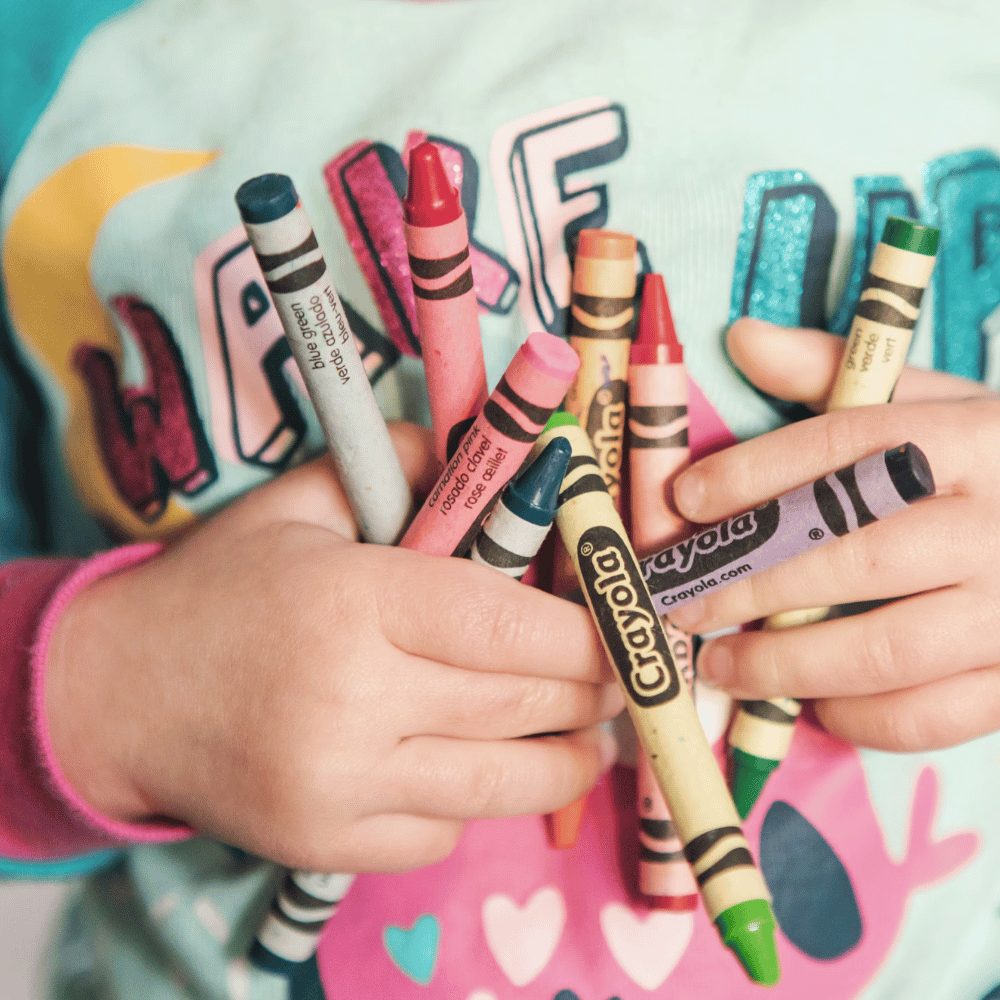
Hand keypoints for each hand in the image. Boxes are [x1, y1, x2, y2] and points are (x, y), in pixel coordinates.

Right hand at [45, 423, 621, 872]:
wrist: (119, 692)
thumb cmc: (222, 588)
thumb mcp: (300, 504)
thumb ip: (400, 463)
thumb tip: (494, 449)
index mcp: (353, 600)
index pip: (509, 621)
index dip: (588, 630)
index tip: (625, 630)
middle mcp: (351, 699)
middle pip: (522, 703)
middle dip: (593, 692)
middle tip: (622, 678)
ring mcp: (339, 785)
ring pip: (502, 784)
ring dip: (566, 760)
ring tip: (588, 736)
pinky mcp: (327, 846)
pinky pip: (443, 832)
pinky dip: (478, 802)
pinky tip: (478, 768)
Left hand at [667, 318, 998, 751]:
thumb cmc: (992, 466)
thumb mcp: (933, 405)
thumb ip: (835, 374)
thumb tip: (741, 340)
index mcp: (973, 441)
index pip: (844, 448)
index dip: (753, 474)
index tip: (684, 500)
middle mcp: (999, 525)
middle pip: (850, 557)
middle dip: (747, 585)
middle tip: (681, 602)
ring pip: (882, 650)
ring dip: (784, 665)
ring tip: (722, 666)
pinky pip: (929, 716)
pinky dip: (859, 718)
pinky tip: (815, 703)